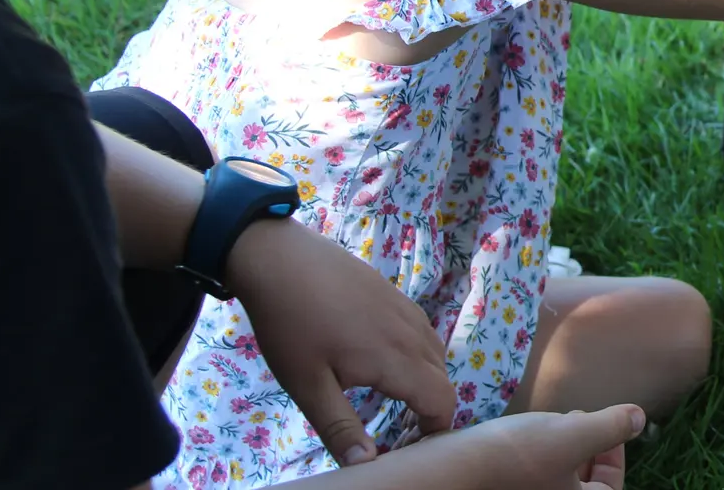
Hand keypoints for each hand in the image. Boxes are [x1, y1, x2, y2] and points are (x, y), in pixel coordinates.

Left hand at [226, 218, 455, 465]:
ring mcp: (406, 311)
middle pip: (443, 380)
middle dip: (430, 411)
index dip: (435, 431)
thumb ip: (340, 427)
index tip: (410, 448)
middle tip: (399, 433)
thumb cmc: (291, 325)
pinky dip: (418, 358)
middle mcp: (412, 334)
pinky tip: (385, 362)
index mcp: (395, 360)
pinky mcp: (396, 296)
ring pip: (436, 355)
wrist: (281, 259)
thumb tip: (367, 464)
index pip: (441, 402)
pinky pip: (423, 334)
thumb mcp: (308, 385)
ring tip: (394, 401)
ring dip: (426, 383)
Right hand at [404, 408, 642, 489]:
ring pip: (558, 478)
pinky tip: (527, 434)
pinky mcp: (506, 489)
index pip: (609, 488)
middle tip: (578, 420)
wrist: (452, 469)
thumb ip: (611, 427)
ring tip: (553, 424)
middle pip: (584, 485)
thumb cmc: (515, 455)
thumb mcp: (574, 434)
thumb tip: (639, 419)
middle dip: (588, 449)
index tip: (607, 426)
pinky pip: (533, 477)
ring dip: (562, 449)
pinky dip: (538, 456)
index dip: (615, 454)